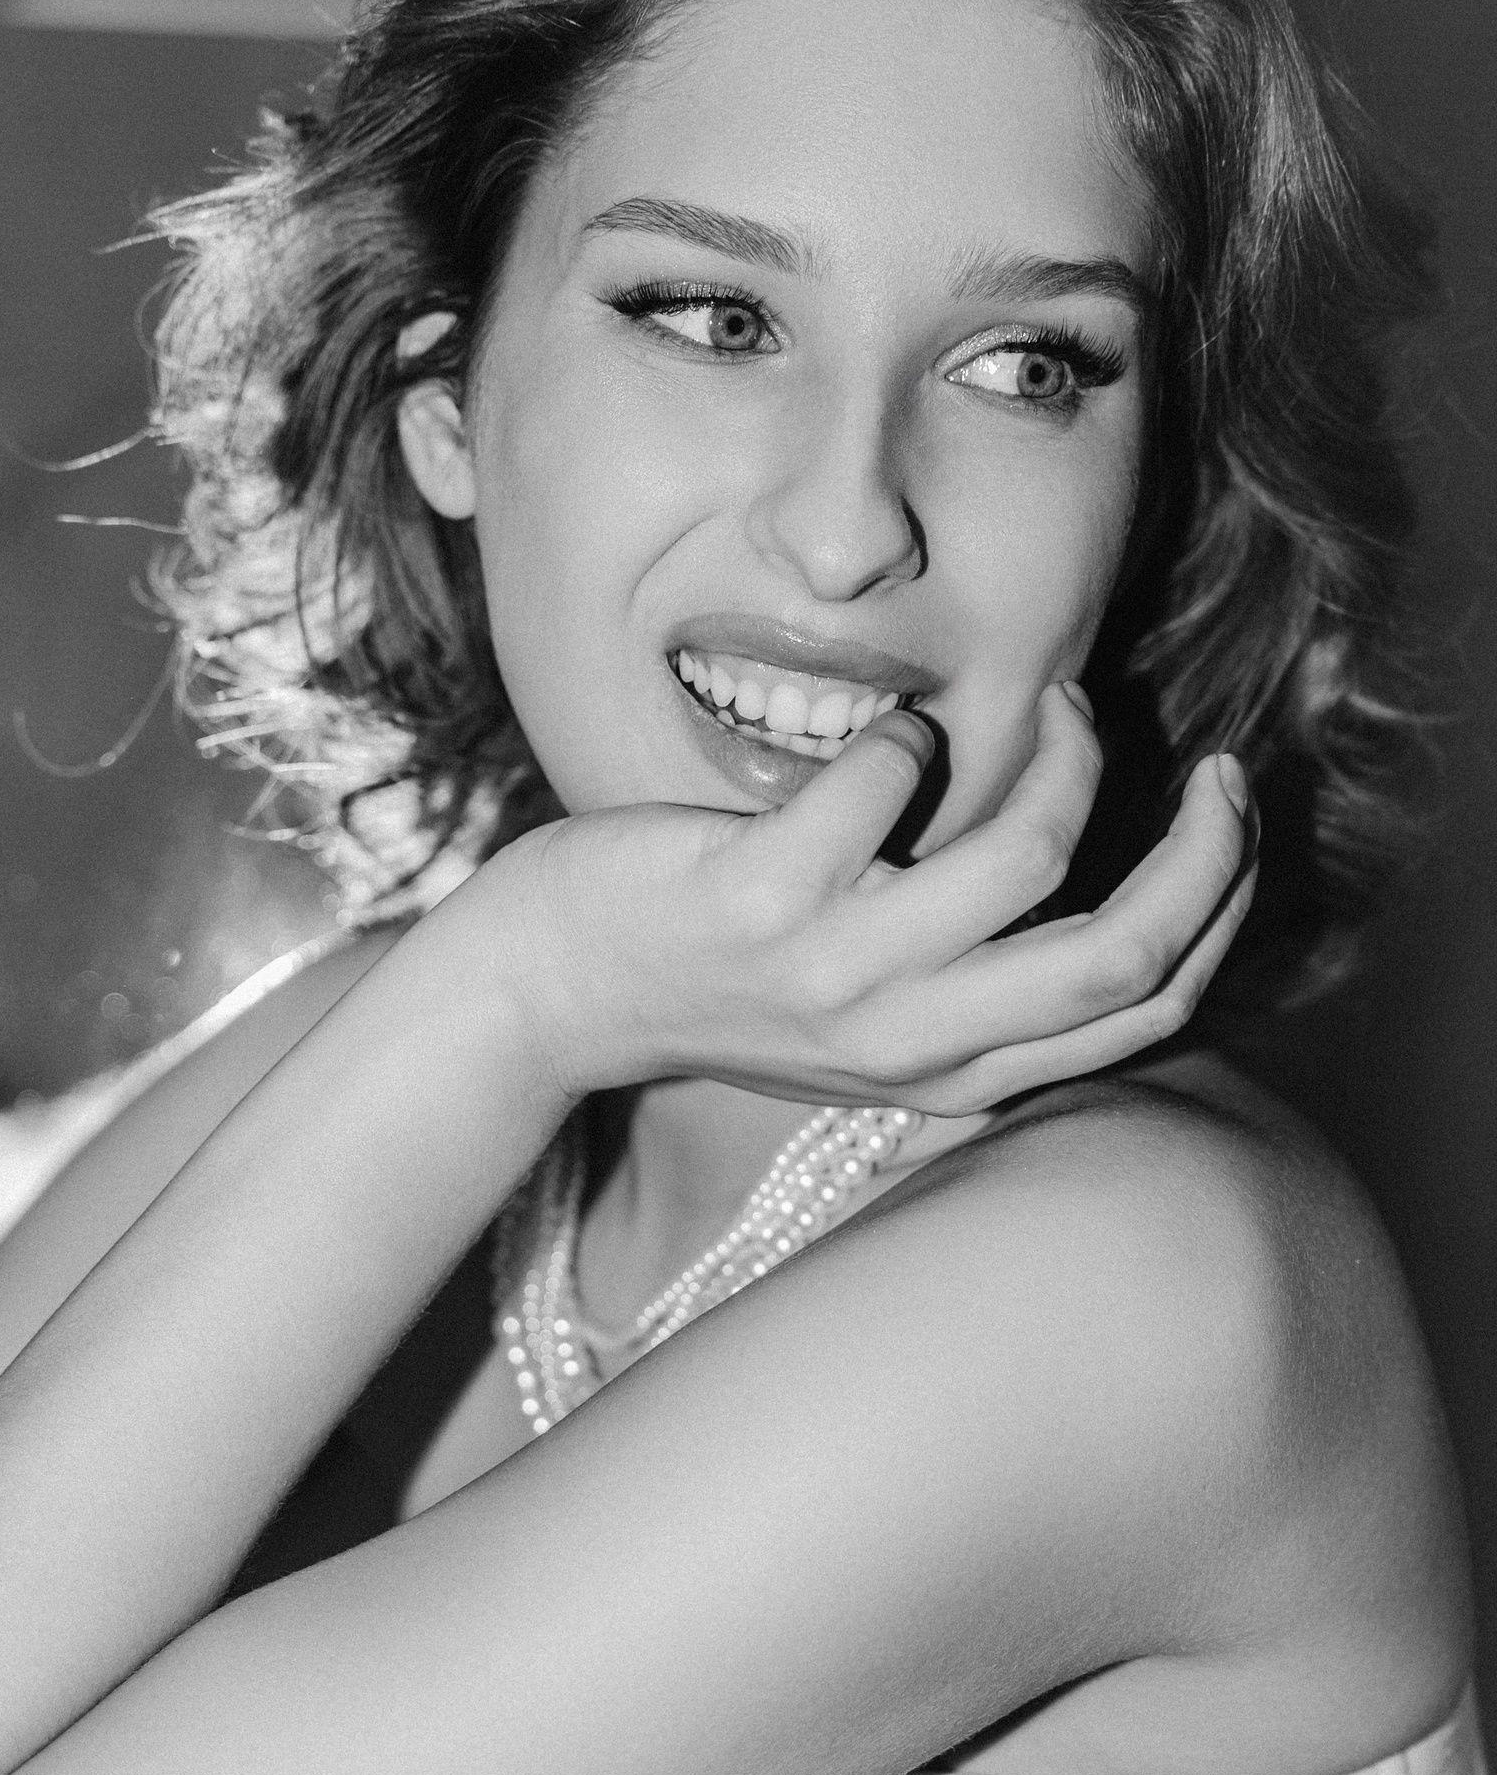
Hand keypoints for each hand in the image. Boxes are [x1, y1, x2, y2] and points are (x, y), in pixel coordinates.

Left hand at [480, 683, 1256, 1113]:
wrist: (546, 997)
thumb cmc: (714, 983)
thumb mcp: (863, 1020)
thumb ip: (971, 981)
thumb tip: (1095, 886)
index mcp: (951, 1070)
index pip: (1143, 1011)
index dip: (1219, 909)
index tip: (1228, 819)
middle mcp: (907, 1039)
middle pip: (1125, 958)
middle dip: (1208, 852)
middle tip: (1216, 766)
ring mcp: (837, 972)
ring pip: (1033, 856)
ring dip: (1068, 754)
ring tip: (1052, 703)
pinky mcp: (763, 898)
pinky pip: (889, 779)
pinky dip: (905, 730)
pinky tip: (881, 736)